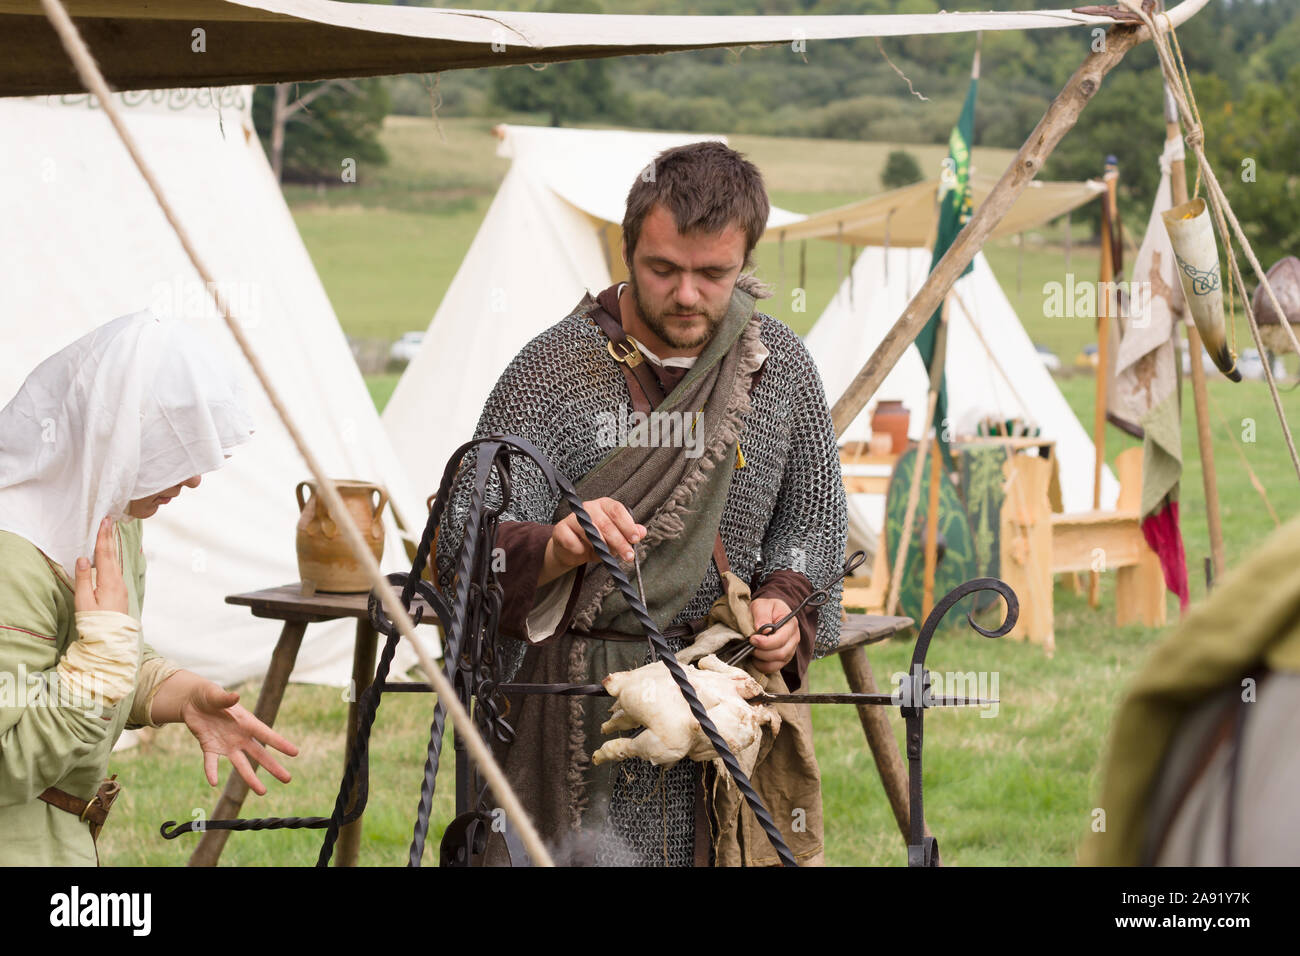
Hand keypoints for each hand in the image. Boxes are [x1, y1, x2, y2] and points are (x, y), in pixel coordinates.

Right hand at [74, 517, 128, 613]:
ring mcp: (121, 588)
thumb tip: (83, 559)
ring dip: (111, 548)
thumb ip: (83, 579)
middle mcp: (118, 582)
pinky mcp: (120, 593)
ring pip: (115, 563)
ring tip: (109, 534)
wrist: (111, 640)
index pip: (105, 554)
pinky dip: (112, 560)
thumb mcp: (84, 601)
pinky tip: (110, 558)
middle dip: (109, 538)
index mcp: (109, 581)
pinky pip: (115, 571)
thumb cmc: (95, 622)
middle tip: (109, 521)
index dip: (104, 537)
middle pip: (112, 556)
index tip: (105, 522)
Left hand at [180, 682, 298, 794]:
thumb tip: (235, 696)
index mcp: (246, 722)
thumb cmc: (210, 695)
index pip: (266, 735)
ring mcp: (226, 744)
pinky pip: (211, 763)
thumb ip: (225, 698)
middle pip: (259, 754)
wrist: (193, 702)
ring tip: (262, 792)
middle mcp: (240, 736)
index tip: (295, 753)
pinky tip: (213, 783)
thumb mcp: (216, 695)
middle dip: (273, 767)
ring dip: (250, 778)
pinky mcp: (210, 748)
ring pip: (241, 764)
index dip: (280, 744)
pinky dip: (212, 771)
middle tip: (287, 779)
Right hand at [542, 498, 645, 582]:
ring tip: (607, 557)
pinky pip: (573, 542)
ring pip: (590, 532)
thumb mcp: (616, 538)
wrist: (572, 550)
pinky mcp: (560, 529)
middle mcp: (589, 507)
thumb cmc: (597, 541)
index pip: (617, 510)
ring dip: (601, 547)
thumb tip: (643, 531)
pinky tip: (583, 553)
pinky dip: (580, 551)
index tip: (635, 539)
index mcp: (604, 505)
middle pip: (606, 523)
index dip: (627, 525)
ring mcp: (573, 517)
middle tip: (628, 556)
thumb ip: (629, 534)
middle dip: (619, 542)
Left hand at [748, 598, 799, 674]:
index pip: (781, 639)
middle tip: (750, 645)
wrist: (769, 612)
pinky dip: (762, 666)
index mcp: (791, 624)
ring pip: (777, 663)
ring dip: (761, 660)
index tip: (752, 639)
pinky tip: (755, 658)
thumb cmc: (766, 608)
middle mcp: (794, 638)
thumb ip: (762, 615)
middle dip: (762, 652)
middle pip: (780, 653)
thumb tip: (761, 629)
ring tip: (752, 650)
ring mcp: (790, 650)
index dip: (766, 642)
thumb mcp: (762, 605)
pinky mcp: (784, 658)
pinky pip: (774, 668)